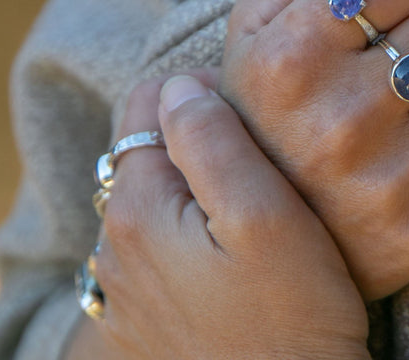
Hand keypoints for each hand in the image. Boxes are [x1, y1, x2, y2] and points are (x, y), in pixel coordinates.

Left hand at [68, 72, 368, 359]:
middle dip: (199, 136)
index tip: (252, 114)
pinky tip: (234, 246)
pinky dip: (193, 222)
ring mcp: (129, 283)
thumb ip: (215, 140)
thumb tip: (182, 86)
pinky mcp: (149, 310)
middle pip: (150, 148)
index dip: (202, 94)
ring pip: (158, 192)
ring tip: (253, 198)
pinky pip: (163, 237)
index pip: (148, 106)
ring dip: (198, 180)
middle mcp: (117, 245)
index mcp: (138, 210)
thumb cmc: (291, 321)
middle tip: (260, 156)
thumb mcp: (265, 217)